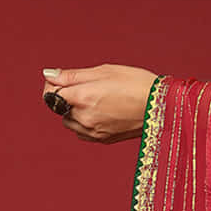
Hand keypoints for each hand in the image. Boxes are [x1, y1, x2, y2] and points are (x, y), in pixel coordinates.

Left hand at [41, 64, 157, 143]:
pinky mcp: (102, 140)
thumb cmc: (136, 83)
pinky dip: (84, 123)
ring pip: (68, 121)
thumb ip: (72, 75)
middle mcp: (84, 117)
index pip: (50, 93)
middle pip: (58, 107)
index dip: (54, 84)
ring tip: (97, 101)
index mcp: (83, 96)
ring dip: (74, 111)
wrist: (162, 106)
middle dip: (66, 97)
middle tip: (89, 87)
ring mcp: (93, 131)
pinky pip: (81, 132)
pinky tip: (101, 113)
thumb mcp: (104, 71)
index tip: (65, 79)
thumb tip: (48, 75)